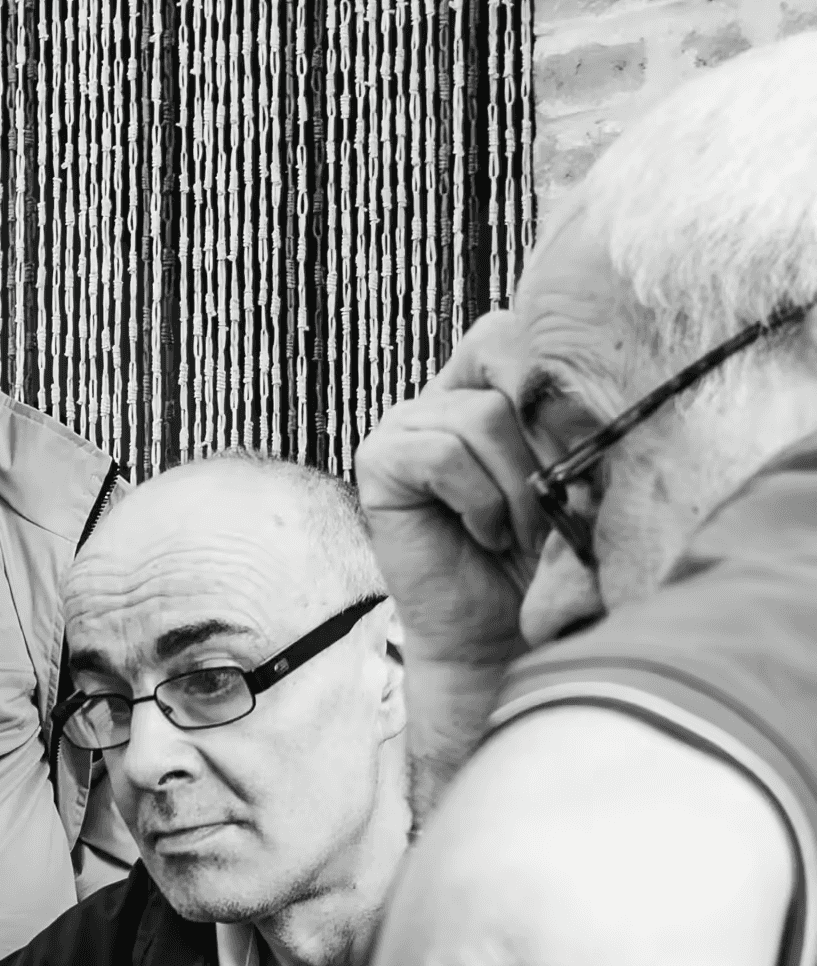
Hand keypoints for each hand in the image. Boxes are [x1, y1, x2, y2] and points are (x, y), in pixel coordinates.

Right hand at [357, 314, 550, 809]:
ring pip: (480, 413)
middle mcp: (446, 394)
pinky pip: (440, 454)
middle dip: (546, 430)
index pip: (521, 331)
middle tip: (559, 497)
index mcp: (493, 385)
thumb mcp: (579, 477)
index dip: (560, 381)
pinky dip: (477, 500)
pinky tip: (483, 533)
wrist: (501, 634)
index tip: (585, 457)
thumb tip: (585, 392)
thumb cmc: (547, 558)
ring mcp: (407, 424)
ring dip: (518, 483)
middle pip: (502, 350)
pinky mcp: (379, 461)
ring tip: (521, 530)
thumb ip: (572, 424)